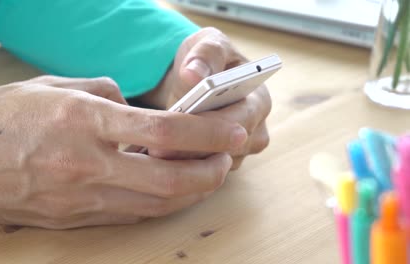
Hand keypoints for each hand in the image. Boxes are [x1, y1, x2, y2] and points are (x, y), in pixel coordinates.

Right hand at [0, 76, 246, 228]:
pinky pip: (127, 216)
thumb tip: (138, 112)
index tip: (231, 131)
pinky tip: (171, 192)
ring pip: (153, 205)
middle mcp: (85, 164)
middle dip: (209, 171)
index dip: (206, 133)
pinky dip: (158, 205)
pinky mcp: (70, 220)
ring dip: (190, 192)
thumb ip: (106, 96)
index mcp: (83, 120)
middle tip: (228, 158)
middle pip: (168, 179)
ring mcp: (78, 198)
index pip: (163, 131)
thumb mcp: (55, 88)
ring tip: (207, 175)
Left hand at [141, 27, 271, 169]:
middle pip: (228, 149)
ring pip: (215, 166)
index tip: (179, 124)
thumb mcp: (206, 46)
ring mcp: (240, 151)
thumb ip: (205, 54)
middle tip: (156, 149)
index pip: (240, 121)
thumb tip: (194, 72)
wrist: (198, 76)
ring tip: (151, 157)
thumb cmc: (207, 59)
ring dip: (185, 162)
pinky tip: (156, 162)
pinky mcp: (222, 164)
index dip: (210, 126)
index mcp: (258, 99)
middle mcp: (255, 130)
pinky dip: (182, 167)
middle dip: (192, 148)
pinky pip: (204, 173)